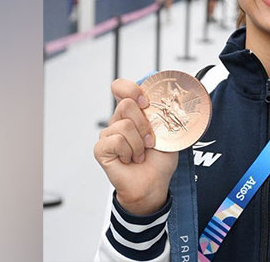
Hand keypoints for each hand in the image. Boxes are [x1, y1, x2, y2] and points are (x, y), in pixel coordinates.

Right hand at [94, 79, 177, 214]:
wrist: (154, 182)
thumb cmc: (160, 158)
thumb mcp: (168, 132)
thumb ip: (163, 114)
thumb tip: (166, 100)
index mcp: (134, 112)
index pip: (121, 87)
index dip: (131, 89)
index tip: (146, 103)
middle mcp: (118, 120)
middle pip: (126, 104)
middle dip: (145, 125)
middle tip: (151, 141)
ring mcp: (108, 134)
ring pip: (124, 125)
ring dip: (139, 143)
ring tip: (141, 153)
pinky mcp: (101, 148)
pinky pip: (116, 141)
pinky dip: (129, 152)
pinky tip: (130, 159)